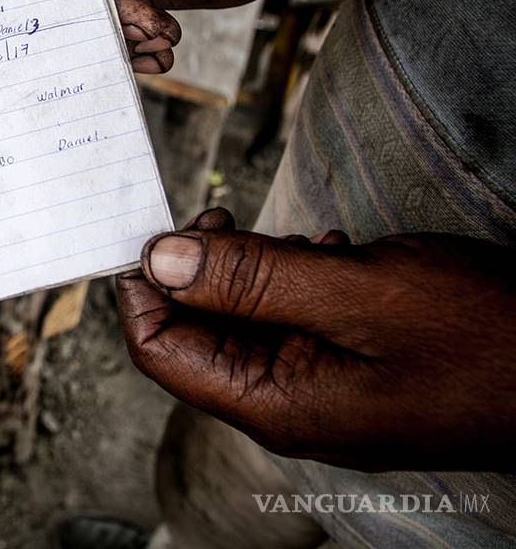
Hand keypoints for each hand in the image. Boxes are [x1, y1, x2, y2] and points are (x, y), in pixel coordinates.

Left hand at [114, 208, 515, 470]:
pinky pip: (293, 324)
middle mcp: (287, 407)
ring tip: (299, 240)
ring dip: (255, 272)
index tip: (157, 226)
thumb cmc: (487, 341)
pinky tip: (332, 255)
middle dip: (202, 271)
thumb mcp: (359, 292)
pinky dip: (298, 282)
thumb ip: (251, 277)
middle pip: (198, 334)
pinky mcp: (351, 372)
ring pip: (246, 322)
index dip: (143, 288)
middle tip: (226, 216)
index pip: (160, 350)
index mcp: (274, 404)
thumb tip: (161, 260)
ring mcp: (321, 392)